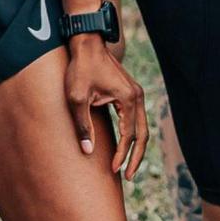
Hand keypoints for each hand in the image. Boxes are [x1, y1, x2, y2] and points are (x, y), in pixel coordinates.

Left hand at [65, 35, 148, 179]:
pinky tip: (124, 146)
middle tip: (127, 177)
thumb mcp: (76, 97)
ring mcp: (136, 94)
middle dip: (136, 158)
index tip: (113, 170)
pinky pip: (136, 119)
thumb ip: (83, 125)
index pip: (128, 136)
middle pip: (143, 135)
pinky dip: (133, 135)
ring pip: (142, 128)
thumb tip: (88, 151)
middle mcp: (137, 97)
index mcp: (128, 99)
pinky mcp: (130, 92)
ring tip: (127, 166)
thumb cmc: (80, 68)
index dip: (121, 155)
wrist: (87, 43)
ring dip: (136, 148)